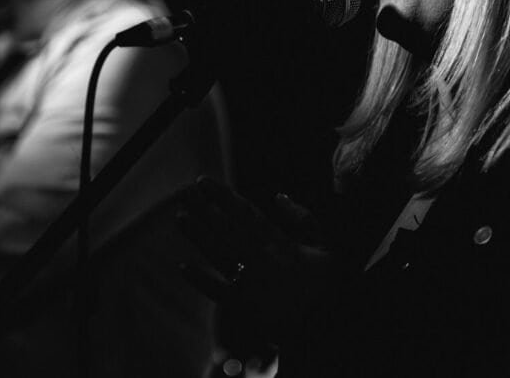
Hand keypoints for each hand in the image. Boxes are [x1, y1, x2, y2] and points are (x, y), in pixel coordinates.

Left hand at [175, 176, 343, 345]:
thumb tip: (279, 196)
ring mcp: (250, 283)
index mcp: (279, 242)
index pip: (244, 212)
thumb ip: (303, 219)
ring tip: (180, 218)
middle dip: (204, 209)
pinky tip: (183, 267)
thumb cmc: (329, 288)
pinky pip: (218, 291)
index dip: (221, 195)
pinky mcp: (245, 309)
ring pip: (218, 253)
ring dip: (197, 235)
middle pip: (225, 228)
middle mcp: (260, 258)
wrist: (330, 327)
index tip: (202, 181)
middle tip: (184, 193)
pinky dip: (201, 280)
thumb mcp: (325, 247)